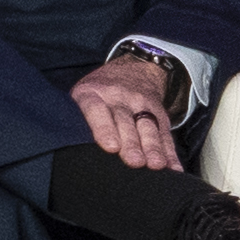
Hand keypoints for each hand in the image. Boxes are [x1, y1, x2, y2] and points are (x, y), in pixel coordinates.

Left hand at [70, 55, 181, 170]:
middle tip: (134, 162)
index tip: (111, 147)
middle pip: (126, 122)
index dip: (104, 129)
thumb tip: (66, 153)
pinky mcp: (159, 115)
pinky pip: (165, 135)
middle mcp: (119, 98)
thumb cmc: (98, 93)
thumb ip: (77, 118)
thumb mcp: (82, 95)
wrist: (133, 69)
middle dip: (131, 143)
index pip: (97, 110)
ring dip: (153, 148)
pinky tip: (173, 169)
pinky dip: (170, 153)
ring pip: (148, 127)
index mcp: (93, 93)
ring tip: (155, 165)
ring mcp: (142, 105)